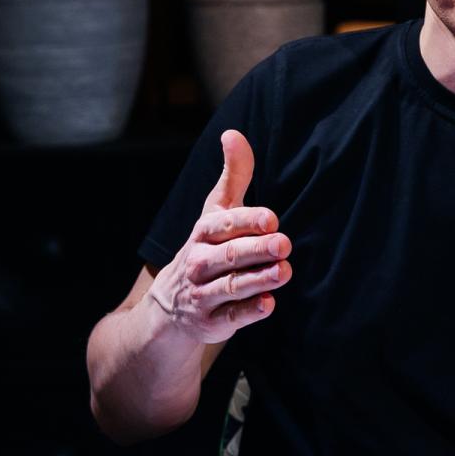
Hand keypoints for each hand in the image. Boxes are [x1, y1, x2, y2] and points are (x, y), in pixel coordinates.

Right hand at [147, 130, 291, 343]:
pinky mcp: (212, 321)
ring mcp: (204, 294)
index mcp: (203, 233)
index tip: (270, 218)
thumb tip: (233, 134)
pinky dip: (248, 311)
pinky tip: (268, 304)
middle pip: (229, 255)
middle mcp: (200, 262)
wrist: (170, 307)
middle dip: (256, 249)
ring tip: (284, 271)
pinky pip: (231, 316)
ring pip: (231, 286)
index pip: (223, 224)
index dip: (246, 220)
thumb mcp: (214, 213)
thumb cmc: (205, 249)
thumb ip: (232, 176)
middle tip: (283, 243)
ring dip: (258, 280)